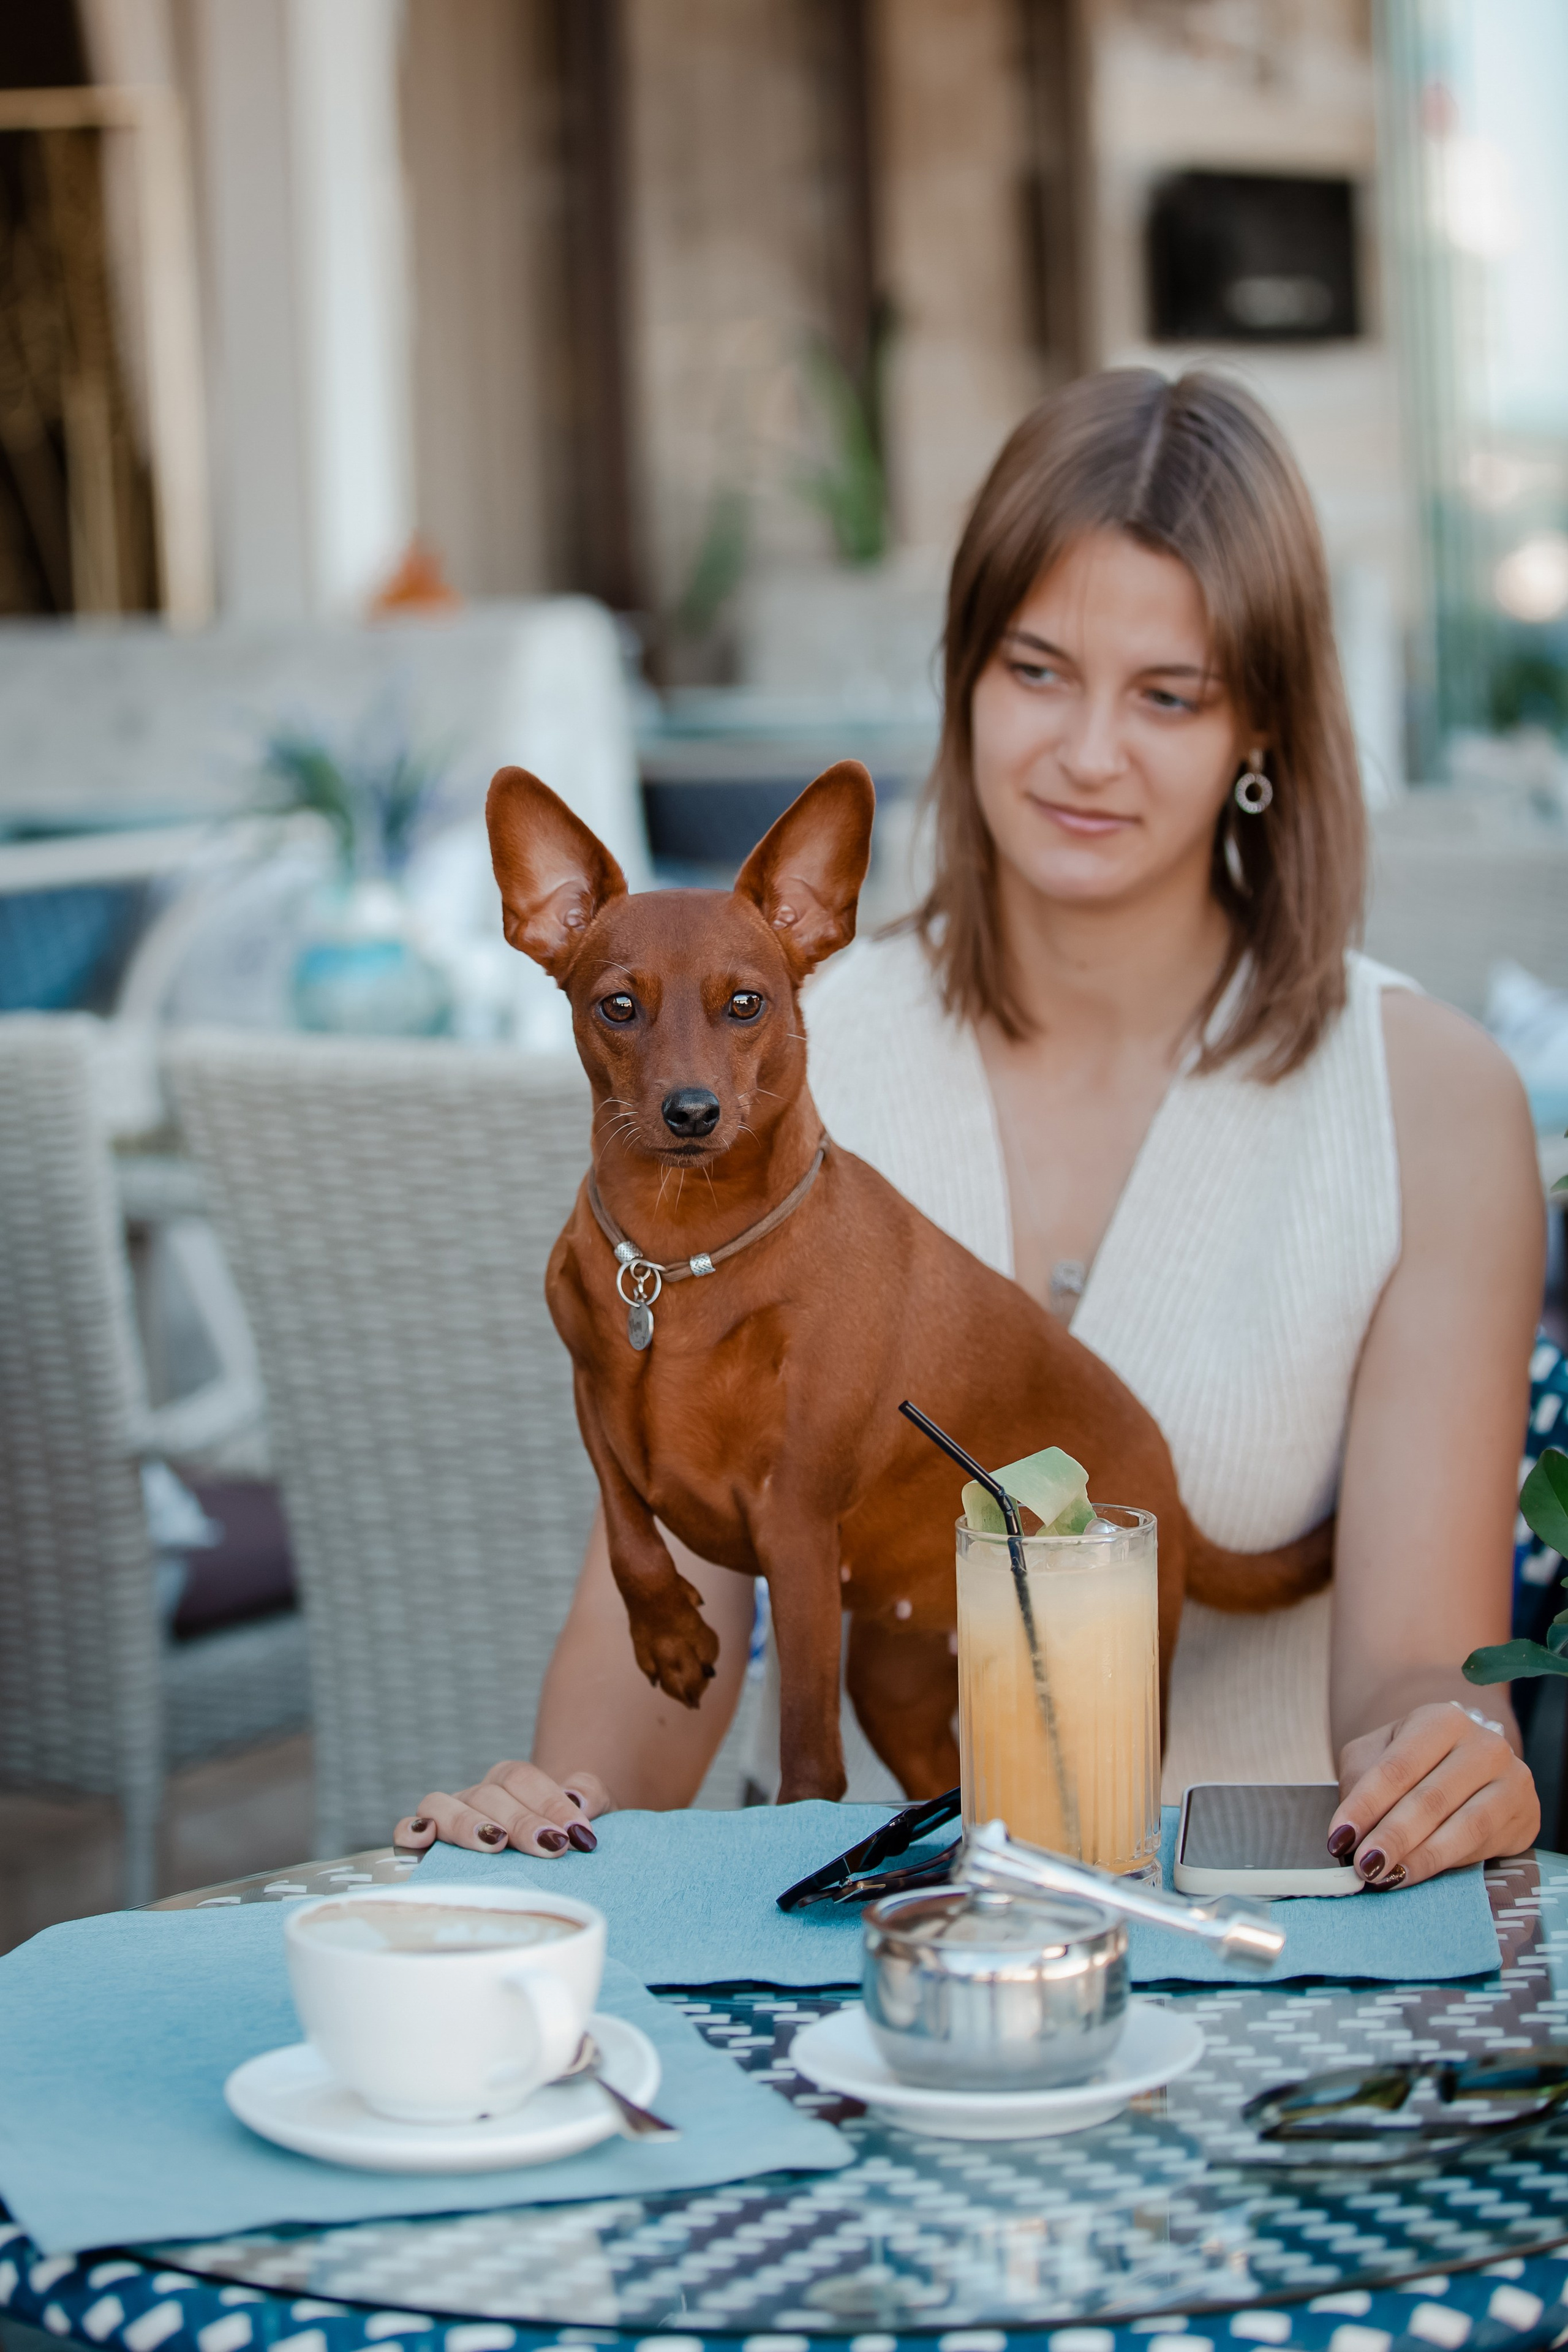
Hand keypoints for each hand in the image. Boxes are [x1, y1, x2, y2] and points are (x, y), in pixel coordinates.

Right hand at [395, 1763, 612, 1857]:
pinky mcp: (427, 1843)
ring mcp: (450, 1817)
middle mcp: (478, 1795)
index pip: (523, 1778)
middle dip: (523, 1821)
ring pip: (442, 1804)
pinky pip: (409, 1828)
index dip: (550, 1802)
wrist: (551, 1860)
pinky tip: (425, 1840)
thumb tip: (578, 1799)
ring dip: (467, 1822)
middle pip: (489, 1793)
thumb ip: (591, 1796)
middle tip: (552, 1847)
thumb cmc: (568, 1838)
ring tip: (495, 1844)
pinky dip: (412, 1829)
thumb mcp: (592, 1816)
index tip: (578, 1834)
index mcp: (513, 1781)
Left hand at [1329, 1701, 1539, 1889]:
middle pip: (1431, 1799)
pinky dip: (1447, 1864)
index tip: (1338, 1837)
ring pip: (1464, 1827)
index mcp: (1441, 1720)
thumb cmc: (1413, 1761)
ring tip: (1386, 1877)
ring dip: (1420, 1857)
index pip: (1397, 1767)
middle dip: (1392, 1837)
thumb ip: (1361, 1783)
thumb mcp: (1378, 1755)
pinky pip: (1484, 1846)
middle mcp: (1484, 1745)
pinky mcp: (1525, 1814)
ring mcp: (1511, 1779)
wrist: (1468, 1763)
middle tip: (1363, 1866)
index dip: (1366, 1805)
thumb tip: (1347, 1834)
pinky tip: (1418, 1874)